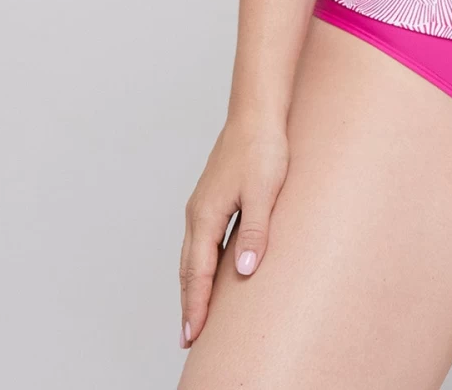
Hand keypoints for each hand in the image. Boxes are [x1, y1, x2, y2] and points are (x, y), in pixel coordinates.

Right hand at [179, 113, 289, 348]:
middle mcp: (198, 213)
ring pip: (193, 254)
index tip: (192, 335)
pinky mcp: (214, 196)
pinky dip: (201, 263)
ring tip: (196, 312)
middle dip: (189, 302)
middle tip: (189, 338)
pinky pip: (202, 240)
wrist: (257, 112)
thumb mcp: (264, 191)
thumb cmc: (262, 148)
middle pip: (188, 268)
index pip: (197, 272)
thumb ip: (254, 230)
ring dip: (193, 284)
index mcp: (206, 215)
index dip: (196, 305)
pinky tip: (211, 269)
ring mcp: (203, 204)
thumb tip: (244, 270)